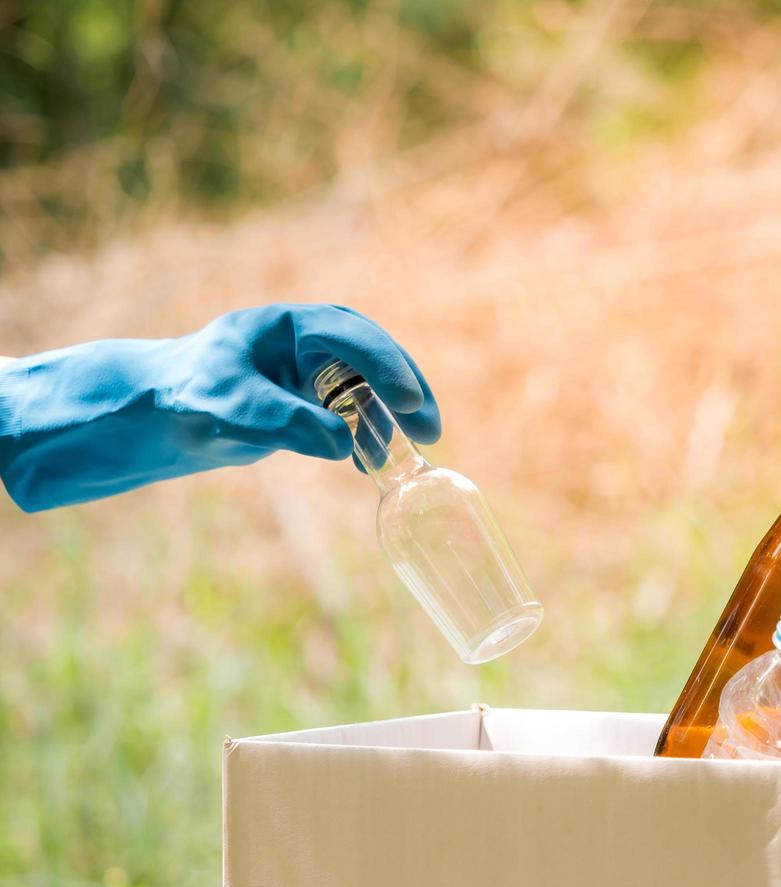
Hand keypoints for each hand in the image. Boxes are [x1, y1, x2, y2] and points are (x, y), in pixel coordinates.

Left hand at [0, 304, 439, 511]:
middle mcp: (304, 344)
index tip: (411, 400)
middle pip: (371, 356)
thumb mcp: (227, 407)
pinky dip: (365, 434)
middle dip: (404, 387)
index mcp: (288, 325)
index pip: (351, 337)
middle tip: (430, 425)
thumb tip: (344, 443)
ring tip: (412, 449)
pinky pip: (347, 413)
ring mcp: (305, 372)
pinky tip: (371, 462)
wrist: (145, 417)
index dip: (387, 367)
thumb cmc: (180, 398)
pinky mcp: (303, 402)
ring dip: (390, 416)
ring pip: (364, 387)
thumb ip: (284, 421)